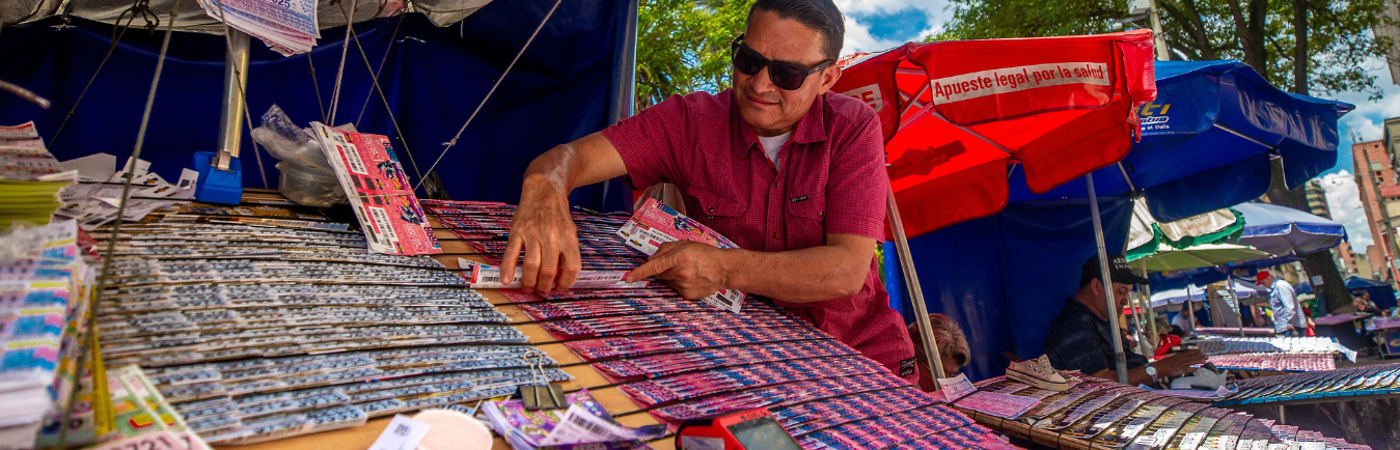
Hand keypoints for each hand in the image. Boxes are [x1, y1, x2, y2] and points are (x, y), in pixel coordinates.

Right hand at [501, 175, 580, 293]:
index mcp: (568, 238)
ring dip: (529, 283)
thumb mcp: (570, 232)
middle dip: (544, 287)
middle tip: (541, 290)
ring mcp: (533, 234)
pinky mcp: (517, 231)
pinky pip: (512, 253)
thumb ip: (567, 253)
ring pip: (532, 266)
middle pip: (549, 271)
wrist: (544, 191)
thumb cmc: (558, 216)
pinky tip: (506, 280)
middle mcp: (552, 237)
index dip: (566, 283)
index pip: (571, 268)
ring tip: (528, 288)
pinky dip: (508, 268)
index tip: (559, 288)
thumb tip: (559, 278)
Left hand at [624, 241, 732, 299]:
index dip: (639, 273)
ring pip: (666, 282)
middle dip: (662, 269)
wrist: (724, 269)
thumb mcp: (685, 244)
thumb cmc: (705, 254)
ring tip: (688, 271)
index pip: (654, 266)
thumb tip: (651, 260)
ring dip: (671, 276)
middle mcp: (681, 273)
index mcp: (679, 257)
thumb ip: (665, 249)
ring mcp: (684, 286)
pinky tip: (691, 279)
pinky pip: (674, 289)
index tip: (628, 278)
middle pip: (659, 274)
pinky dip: (679, 284)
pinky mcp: (687, 295)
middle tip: (677, 263)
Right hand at [1154, 349, 1207, 377]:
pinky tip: (1198, 369)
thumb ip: (1179, 359)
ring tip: (1205, 361)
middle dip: (1199, 356)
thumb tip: (1184, 360)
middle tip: (1207, 356)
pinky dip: (1193, 369)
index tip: (1201, 351)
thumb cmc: (1165, 364)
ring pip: (1191, 361)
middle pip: (1191, 356)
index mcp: (1179, 355)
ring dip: (1198, 361)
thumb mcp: (1173, 359)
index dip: (1195, 352)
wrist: (1160, 368)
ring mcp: (1180, 363)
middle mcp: (1180, 358)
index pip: (1189, 352)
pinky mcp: (1179, 369)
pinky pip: (1188, 369)